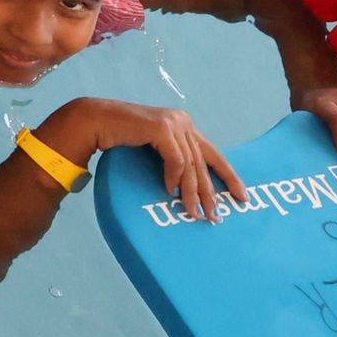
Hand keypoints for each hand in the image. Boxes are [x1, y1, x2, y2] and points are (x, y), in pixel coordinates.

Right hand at [56, 99, 244, 219]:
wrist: (95, 121)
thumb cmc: (120, 138)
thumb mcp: (154, 149)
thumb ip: (172, 158)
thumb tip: (188, 186)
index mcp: (184, 125)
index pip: (214, 153)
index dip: (229, 176)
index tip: (241, 197)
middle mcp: (182, 121)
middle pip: (203, 163)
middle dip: (210, 192)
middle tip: (214, 216)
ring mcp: (172, 122)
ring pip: (190, 165)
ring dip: (191, 192)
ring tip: (192, 212)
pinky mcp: (160, 128)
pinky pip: (175, 160)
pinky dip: (173, 178)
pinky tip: (169, 191)